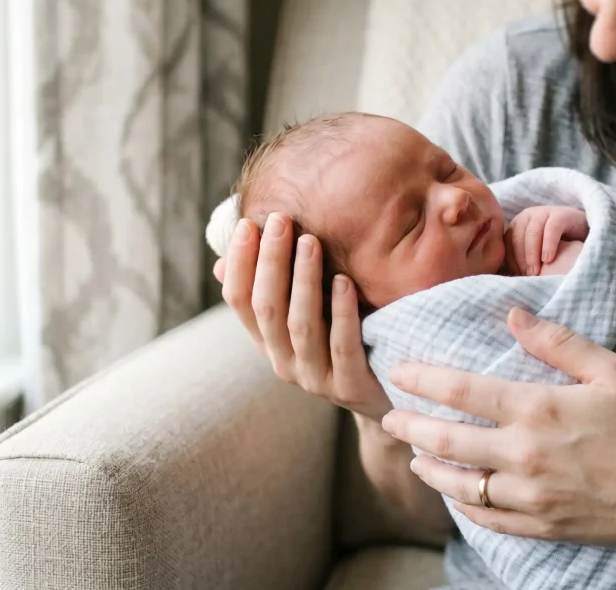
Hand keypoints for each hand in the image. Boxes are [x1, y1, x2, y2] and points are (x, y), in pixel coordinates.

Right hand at [214, 213, 392, 421]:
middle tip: (279, 220)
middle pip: (267, 308)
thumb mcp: (309, 314)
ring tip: (310, 241)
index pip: (239, 302)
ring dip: (303, 280)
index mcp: (268, 342)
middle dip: (270, 262)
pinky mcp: (349, 387)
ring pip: (301, 325)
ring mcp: (315, 378)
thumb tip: (228, 255)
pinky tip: (344, 281)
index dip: (239, 263)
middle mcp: (284, 362)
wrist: (387, 394)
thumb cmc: (347, 341)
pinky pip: (342, 346)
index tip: (247, 225)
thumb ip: (279, 287)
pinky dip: (342, 312)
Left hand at [380, 307, 615, 547]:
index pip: (460, 390)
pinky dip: (464, 507)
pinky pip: (488, 519)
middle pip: (446, 439)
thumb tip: (513, 315)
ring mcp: (529, 495)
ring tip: (414, 457)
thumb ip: (558, 341)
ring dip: (429, 469)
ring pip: (459, 485)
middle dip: (409, 426)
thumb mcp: (612, 370)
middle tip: (387, 418)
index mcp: (537, 409)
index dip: (422, 379)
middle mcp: (524, 454)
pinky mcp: (541, 525)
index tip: (398, 372)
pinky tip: (456, 497)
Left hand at [505, 206, 588, 276]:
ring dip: (532, 254)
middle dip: (521, 259)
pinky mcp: (561, 214)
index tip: (517, 277)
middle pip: (518, 238)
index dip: (511, 261)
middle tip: (527, 277)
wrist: (584, 235)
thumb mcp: (536, 253)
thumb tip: (507, 277)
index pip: (508, 243)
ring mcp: (544, 212)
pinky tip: (548, 260)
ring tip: (536, 272)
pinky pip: (551, 229)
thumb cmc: (557, 248)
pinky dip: (548, 245)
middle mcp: (528, 215)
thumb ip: (522, 259)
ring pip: (532, 233)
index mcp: (517, 225)